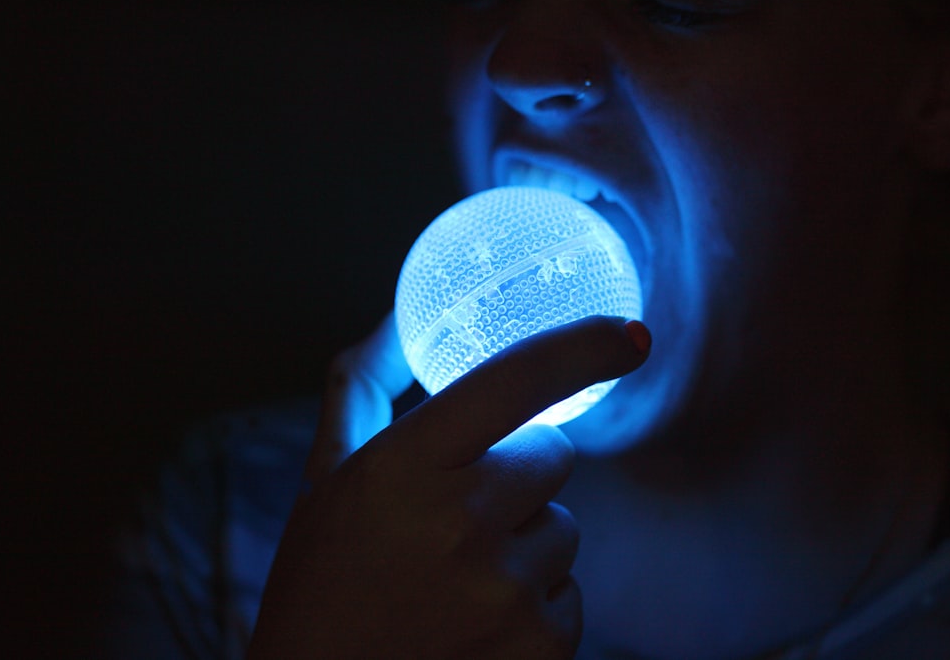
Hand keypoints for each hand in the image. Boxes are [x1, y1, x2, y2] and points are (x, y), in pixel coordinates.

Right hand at [247, 315, 650, 659]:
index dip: (580, 348)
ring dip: (525, 543)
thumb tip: (394, 321)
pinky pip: (571, 594)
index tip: (628, 336)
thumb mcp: (324, 476)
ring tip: (457, 580)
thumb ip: (360, 386)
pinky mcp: (539, 648)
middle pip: (554, 457)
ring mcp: (505, 591)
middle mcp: (460, 523)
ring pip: (564, 529)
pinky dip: (535, 603)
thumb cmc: (321, 579)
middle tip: (458, 515)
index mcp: (403, 467)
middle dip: (519, 474)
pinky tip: (476, 623)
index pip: (513, 381)